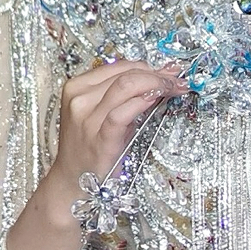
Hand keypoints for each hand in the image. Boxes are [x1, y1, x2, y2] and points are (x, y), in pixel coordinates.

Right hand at [5, 58, 182, 249]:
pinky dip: (145, 101)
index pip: (118, 66)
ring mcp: (88, 116)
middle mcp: (80, 98)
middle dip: (157, 73)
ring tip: (176, 89)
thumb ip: (120, 97)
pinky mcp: (101, 135)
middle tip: (178, 80)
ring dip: (157, 84)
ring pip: (127, 85)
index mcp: (77, 87)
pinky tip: (159, 100)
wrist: (71, 183)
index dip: (148, 66)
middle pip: (125, 73)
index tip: (169, 71)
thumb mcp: (99, 115)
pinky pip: (125, 110)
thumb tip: (157, 79)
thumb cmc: (89, 149)